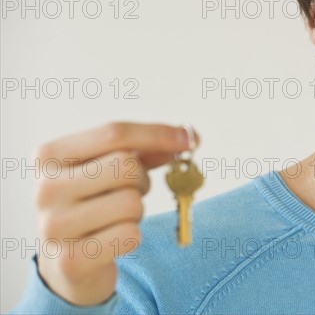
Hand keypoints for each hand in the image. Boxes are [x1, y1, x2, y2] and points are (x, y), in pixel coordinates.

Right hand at [34, 122, 198, 305]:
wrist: (66, 263)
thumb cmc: (94, 204)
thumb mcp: (109, 169)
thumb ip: (145, 150)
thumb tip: (187, 138)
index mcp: (51, 156)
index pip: (114, 134)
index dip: (157, 134)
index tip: (188, 139)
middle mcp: (45, 188)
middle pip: (126, 166)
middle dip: (142, 179)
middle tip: (132, 192)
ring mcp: (54, 226)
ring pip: (131, 202)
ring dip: (137, 211)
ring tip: (116, 217)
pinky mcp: (70, 260)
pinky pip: (130, 234)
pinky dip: (132, 236)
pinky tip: (111, 240)